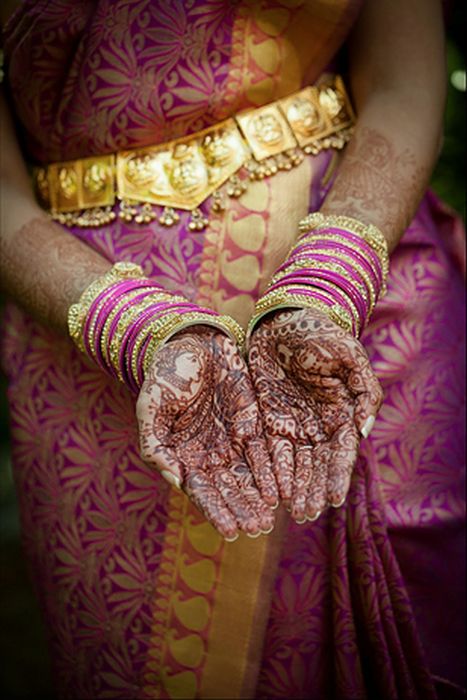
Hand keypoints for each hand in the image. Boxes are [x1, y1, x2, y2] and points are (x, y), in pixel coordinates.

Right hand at [136, 327, 277, 539]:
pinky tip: (280, 490)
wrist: (191, 343)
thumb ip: (156, 445)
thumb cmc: (165, 375)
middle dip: (241, 510)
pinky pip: (264, 453)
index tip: (229, 531)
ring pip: (248, 478)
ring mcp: (232, 442)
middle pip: (228, 490)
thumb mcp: (151, 407)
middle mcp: (210, 456)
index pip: (202, 492)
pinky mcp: (252, 425)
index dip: (215, 511)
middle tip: (256, 528)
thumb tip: (176, 481)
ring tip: (269, 518)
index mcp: (184, 456)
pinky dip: (272, 472)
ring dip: (258, 499)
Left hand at [248, 308, 382, 522]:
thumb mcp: (348, 356)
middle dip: (313, 489)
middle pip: (316, 464)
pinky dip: (272, 470)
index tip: (335, 499)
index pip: (341, 451)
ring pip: (295, 463)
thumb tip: (363, 430)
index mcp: (341, 412)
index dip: (337, 475)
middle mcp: (317, 424)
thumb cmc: (320, 334)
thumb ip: (364, 391)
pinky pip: (270, 450)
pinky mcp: (268, 419)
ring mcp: (292, 423)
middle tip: (306, 514)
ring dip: (294, 487)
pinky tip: (272, 490)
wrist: (282, 320)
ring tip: (292, 512)